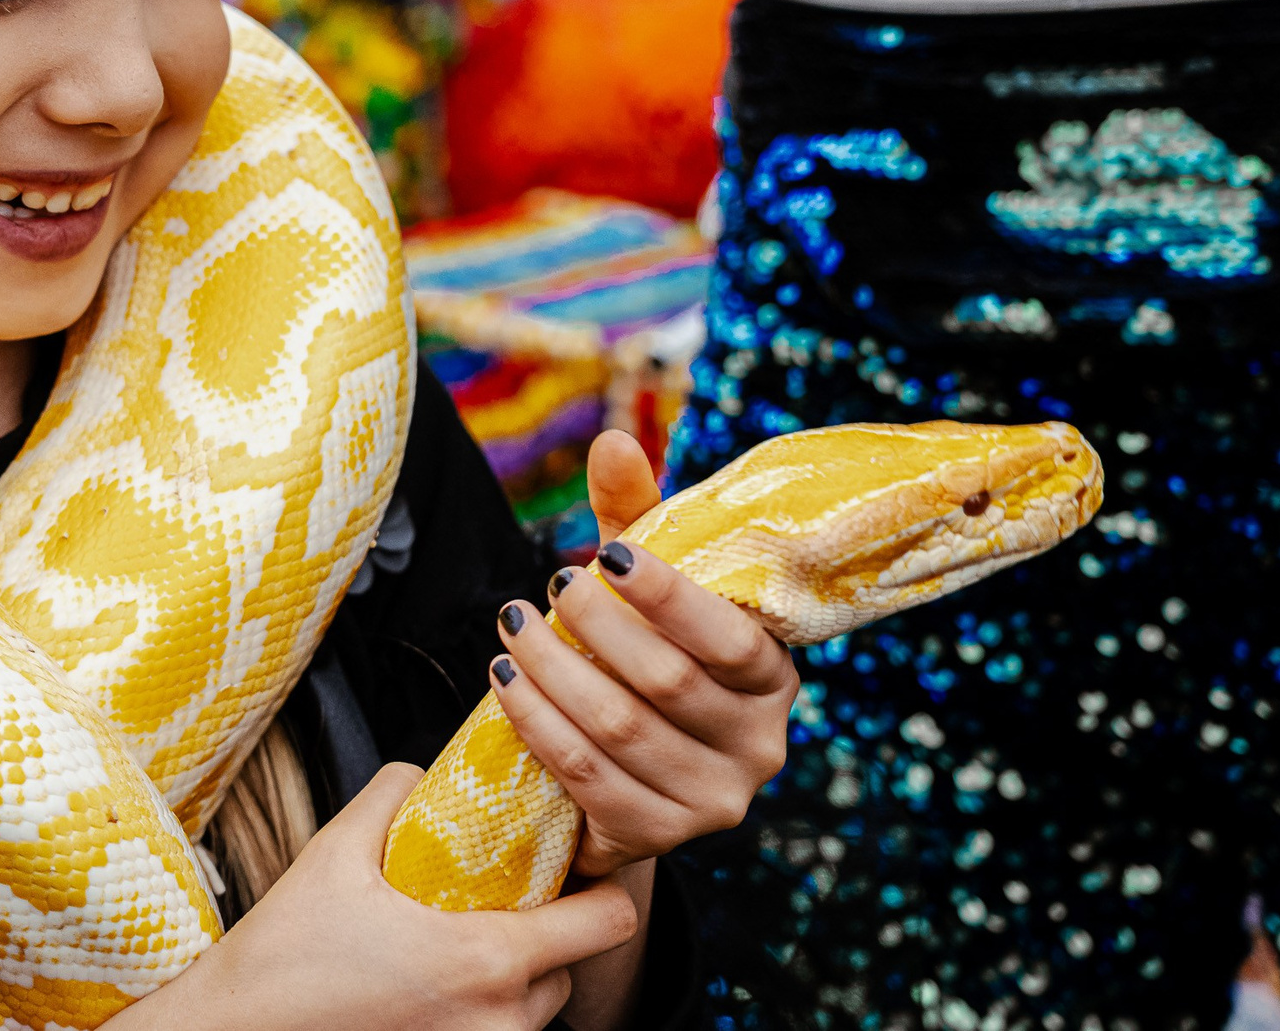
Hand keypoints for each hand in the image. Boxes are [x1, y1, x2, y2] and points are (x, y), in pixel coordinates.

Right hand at [131, 764, 638, 1030]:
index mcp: (486, 960)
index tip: (569, 859)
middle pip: (573, 963)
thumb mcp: (337, 850)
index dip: (601, 883)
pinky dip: (484, 1005)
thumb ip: (395, 793)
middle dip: (547, 927)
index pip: (609, 921)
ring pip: (539, 1005)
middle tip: (499, 891)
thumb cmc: (282, 957)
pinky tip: (432, 977)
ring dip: (517, 971)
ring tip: (456, 933)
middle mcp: (498, 1019)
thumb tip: (425, 769)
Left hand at [486, 431, 796, 879]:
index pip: (727, 636)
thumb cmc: (649, 655)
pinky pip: (586, 777)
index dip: (665, 595)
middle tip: (545, 590)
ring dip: (553, 673)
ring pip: (618, 729)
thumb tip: (611, 440)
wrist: (635, 775)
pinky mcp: (662, 838)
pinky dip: (538, 725)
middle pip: (666, 681)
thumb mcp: (650, 590)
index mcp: (773, 677)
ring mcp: (714, 801)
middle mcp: (760, 745)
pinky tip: (506, 685)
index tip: (605, 554)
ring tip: (512, 628)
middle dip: (594, 628)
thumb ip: (637, 517)